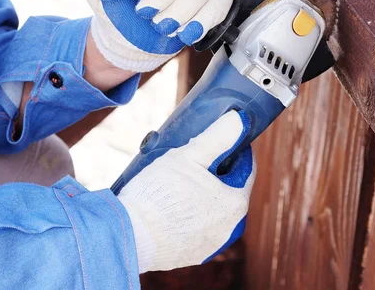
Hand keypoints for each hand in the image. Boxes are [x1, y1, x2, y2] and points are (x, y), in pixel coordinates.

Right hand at [117, 110, 254, 272]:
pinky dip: (190, 212)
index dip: (232, 147)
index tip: (217, 137)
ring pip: (213, 206)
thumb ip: (218, 136)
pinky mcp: (194, 254)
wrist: (128, 236)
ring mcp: (212, 244)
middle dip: (214, 170)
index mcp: (236, 203)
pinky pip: (198, 224)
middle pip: (229, 187)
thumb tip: (240, 119)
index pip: (245, 166)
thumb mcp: (189, 156)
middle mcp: (231, 228)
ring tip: (177, 179)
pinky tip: (171, 202)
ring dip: (201, 191)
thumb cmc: (159, 194)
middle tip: (191, 157)